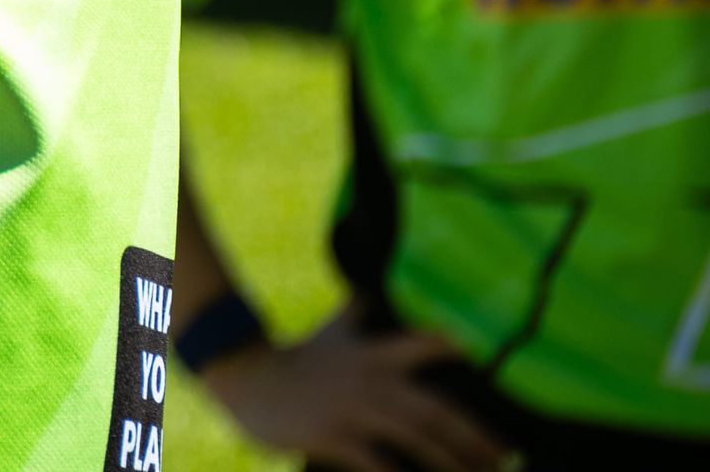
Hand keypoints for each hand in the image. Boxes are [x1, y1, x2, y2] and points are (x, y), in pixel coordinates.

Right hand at [197, 304, 513, 471]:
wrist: (243, 376)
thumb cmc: (292, 358)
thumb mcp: (328, 333)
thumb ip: (352, 316)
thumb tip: (366, 293)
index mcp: (371, 355)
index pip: (419, 346)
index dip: (447, 349)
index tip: (476, 358)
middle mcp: (369, 380)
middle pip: (434, 409)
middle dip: (474, 436)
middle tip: (504, 457)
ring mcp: (352, 409)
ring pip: (417, 438)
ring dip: (453, 462)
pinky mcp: (333, 436)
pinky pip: (379, 463)